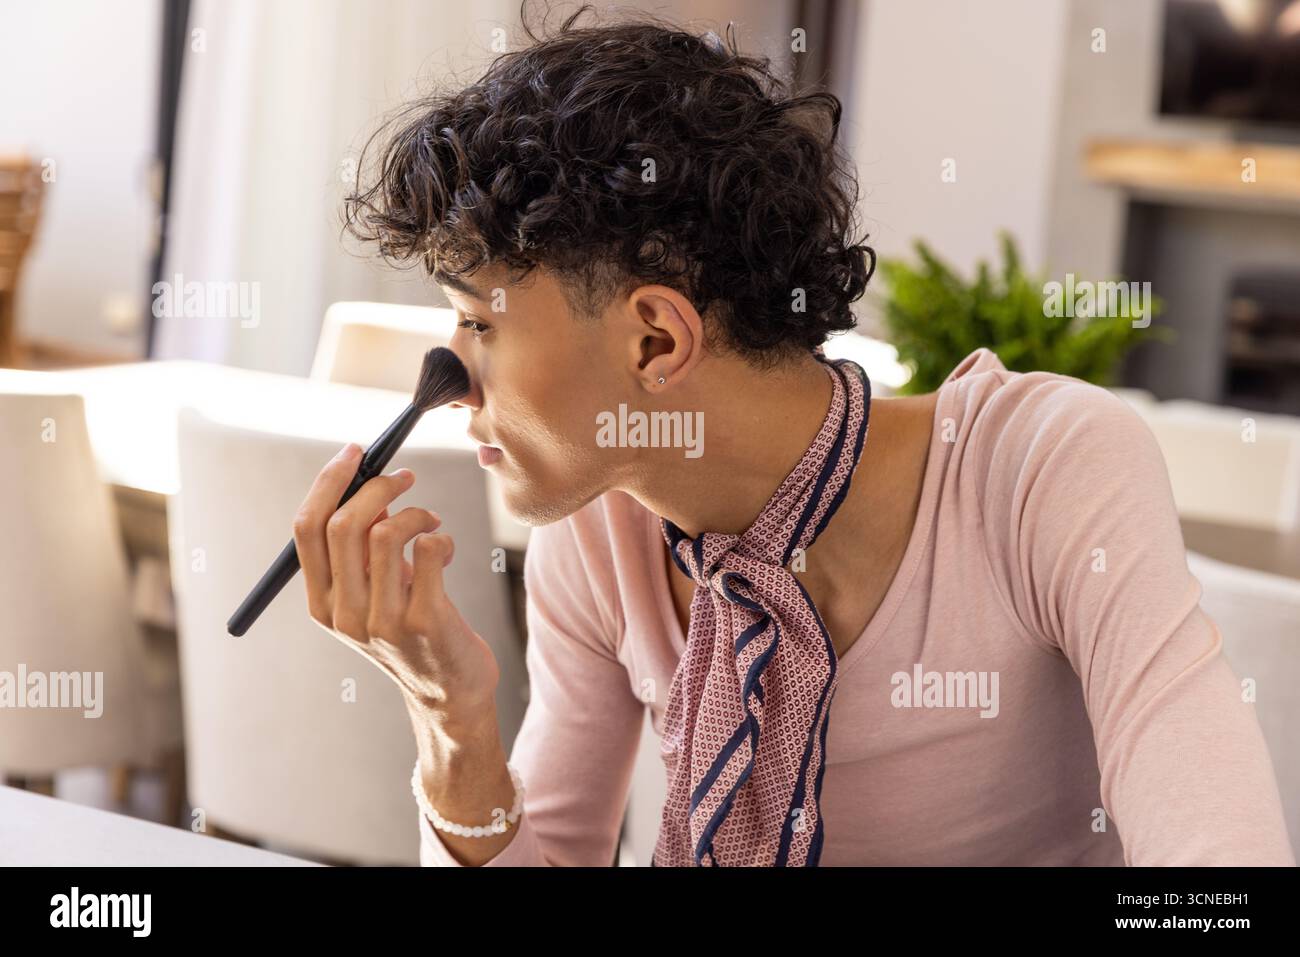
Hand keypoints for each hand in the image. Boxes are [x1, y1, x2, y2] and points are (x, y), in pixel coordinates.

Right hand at [291, 443, 500, 716]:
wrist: (448, 694)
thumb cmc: (411, 632)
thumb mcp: (373, 593)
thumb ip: (363, 547)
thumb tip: (369, 485)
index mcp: (320, 603)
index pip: (306, 528)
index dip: (329, 482)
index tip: (355, 454)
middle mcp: (343, 615)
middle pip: (344, 524)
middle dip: (378, 486)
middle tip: (405, 478)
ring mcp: (382, 622)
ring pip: (387, 534)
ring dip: (416, 512)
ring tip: (430, 521)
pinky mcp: (424, 623)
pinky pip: (431, 551)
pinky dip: (442, 537)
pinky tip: (446, 550)